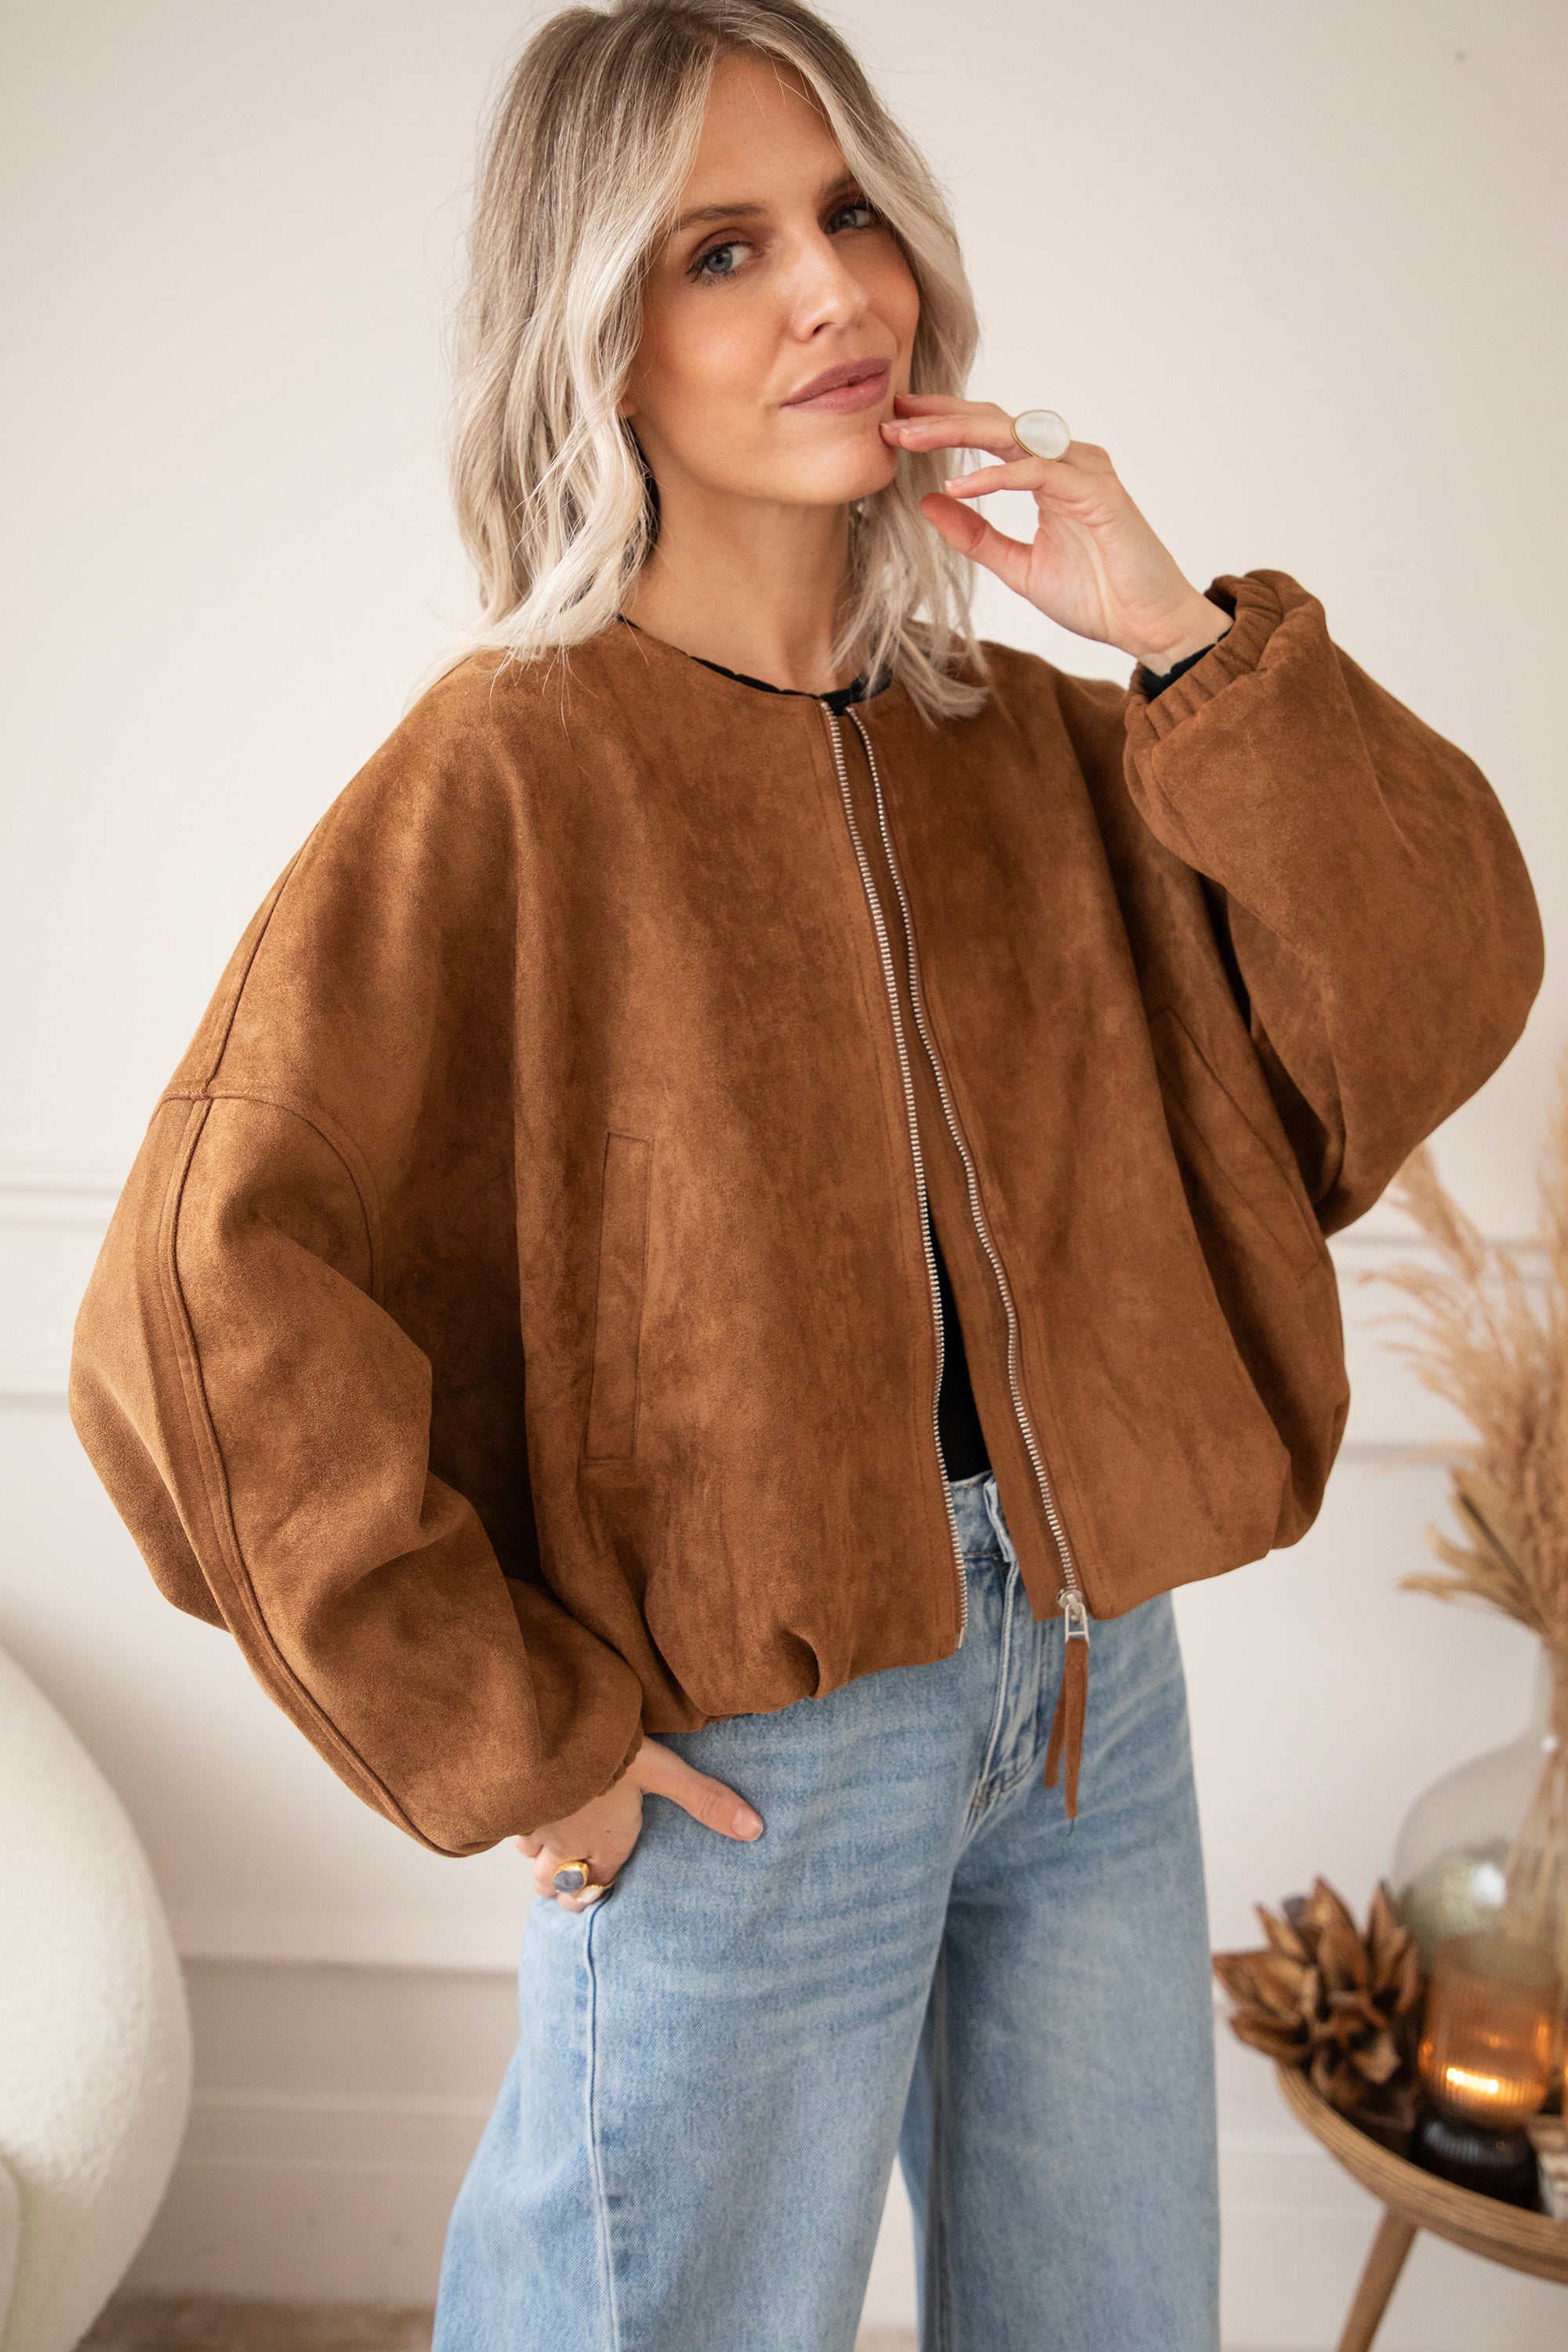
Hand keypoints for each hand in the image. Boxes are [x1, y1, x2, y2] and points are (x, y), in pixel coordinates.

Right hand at [513, 1737, 763, 1912]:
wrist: (545, 1729)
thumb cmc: (607, 1753)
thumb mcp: (662, 1770)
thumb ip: (705, 1799)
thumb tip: (755, 1829)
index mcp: (607, 1842)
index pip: (599, 1886)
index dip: (600, 1889)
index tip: (603, 1884)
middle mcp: (568, 1844)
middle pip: (555, 1887)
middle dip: (563, 1886)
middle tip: (571, 1879)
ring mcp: (534, 1827)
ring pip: (530, 1860)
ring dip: (539, 1857)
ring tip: (548, 1847)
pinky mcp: (508, 1805)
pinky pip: (509, 1828)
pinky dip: (517, 1824)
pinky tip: (520, 1809)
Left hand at [880, 394, 1228, 671]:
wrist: (1147, 626)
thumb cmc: (1096, 595)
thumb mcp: (1016, 566)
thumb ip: (975, 535)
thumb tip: (928, 502)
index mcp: (1047, 473)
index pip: (988, 434)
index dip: (942, 424)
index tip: (897, 423)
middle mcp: (1066, 461)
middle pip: (994, 421)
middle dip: (939, 417)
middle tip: (891, 417)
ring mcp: (1084, 471)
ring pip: (1012, 434)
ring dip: (957, 433)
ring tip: (911, 437)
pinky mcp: (1097, 493)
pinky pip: (1038, 472)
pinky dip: (997, 475)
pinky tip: (960, 485)